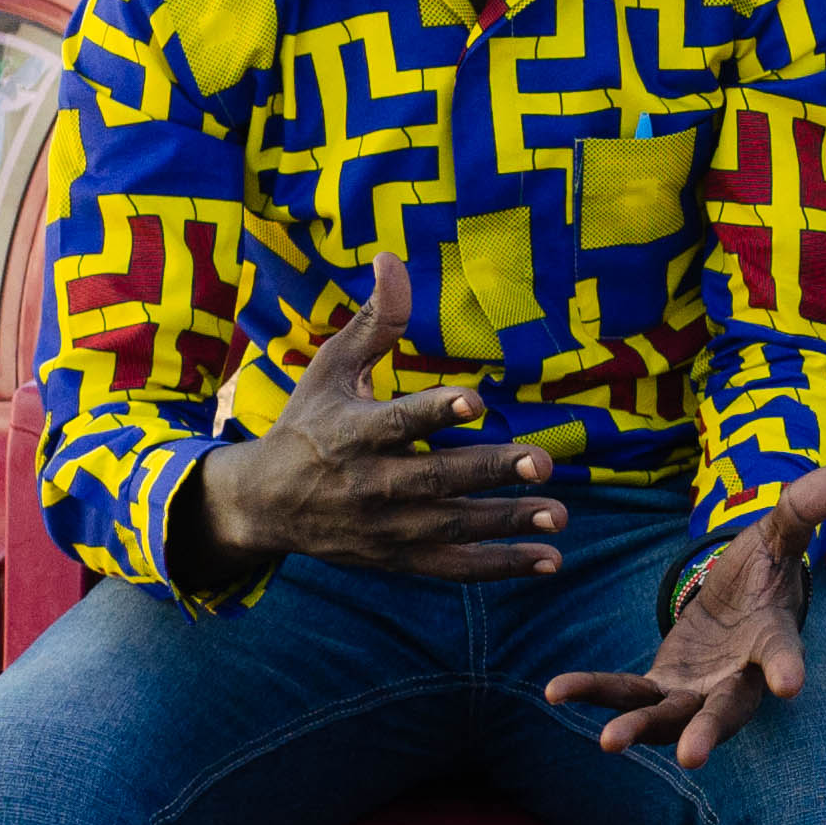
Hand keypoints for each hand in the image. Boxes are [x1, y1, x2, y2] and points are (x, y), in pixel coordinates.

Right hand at [183, 254, 566, 582]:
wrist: (264, 506)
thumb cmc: (307, 424)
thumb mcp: (332, 367)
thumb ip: (376, 319)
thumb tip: (392, 256)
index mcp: (352, 432)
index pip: (398, 422)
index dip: (435, 412)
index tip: (475, 399)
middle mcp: (370, 484)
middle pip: (435, 479)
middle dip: (488, 470)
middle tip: (541, 461)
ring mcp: (386, 527)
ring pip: (452, 526)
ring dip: (508, 522)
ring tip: (561, 511)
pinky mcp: (398, 558)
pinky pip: (454, 567)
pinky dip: (501, 566)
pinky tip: (550, 559)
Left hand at [541, 462, 825, 766]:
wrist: (738, 604)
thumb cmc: (764, 572)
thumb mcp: (778, 535)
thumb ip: (803, 509)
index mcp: (772, 641)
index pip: (782, 655)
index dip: (785, 668)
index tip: (790, 685)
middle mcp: (736, 678)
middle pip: (725, 710)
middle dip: (709, 732)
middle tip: (692, 756)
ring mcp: (695, 691)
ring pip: (668, 717)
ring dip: (639, 728)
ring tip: (610, 742)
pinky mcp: (660, 687)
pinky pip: (624, 693)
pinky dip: (593, 693)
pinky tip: (557, 691)